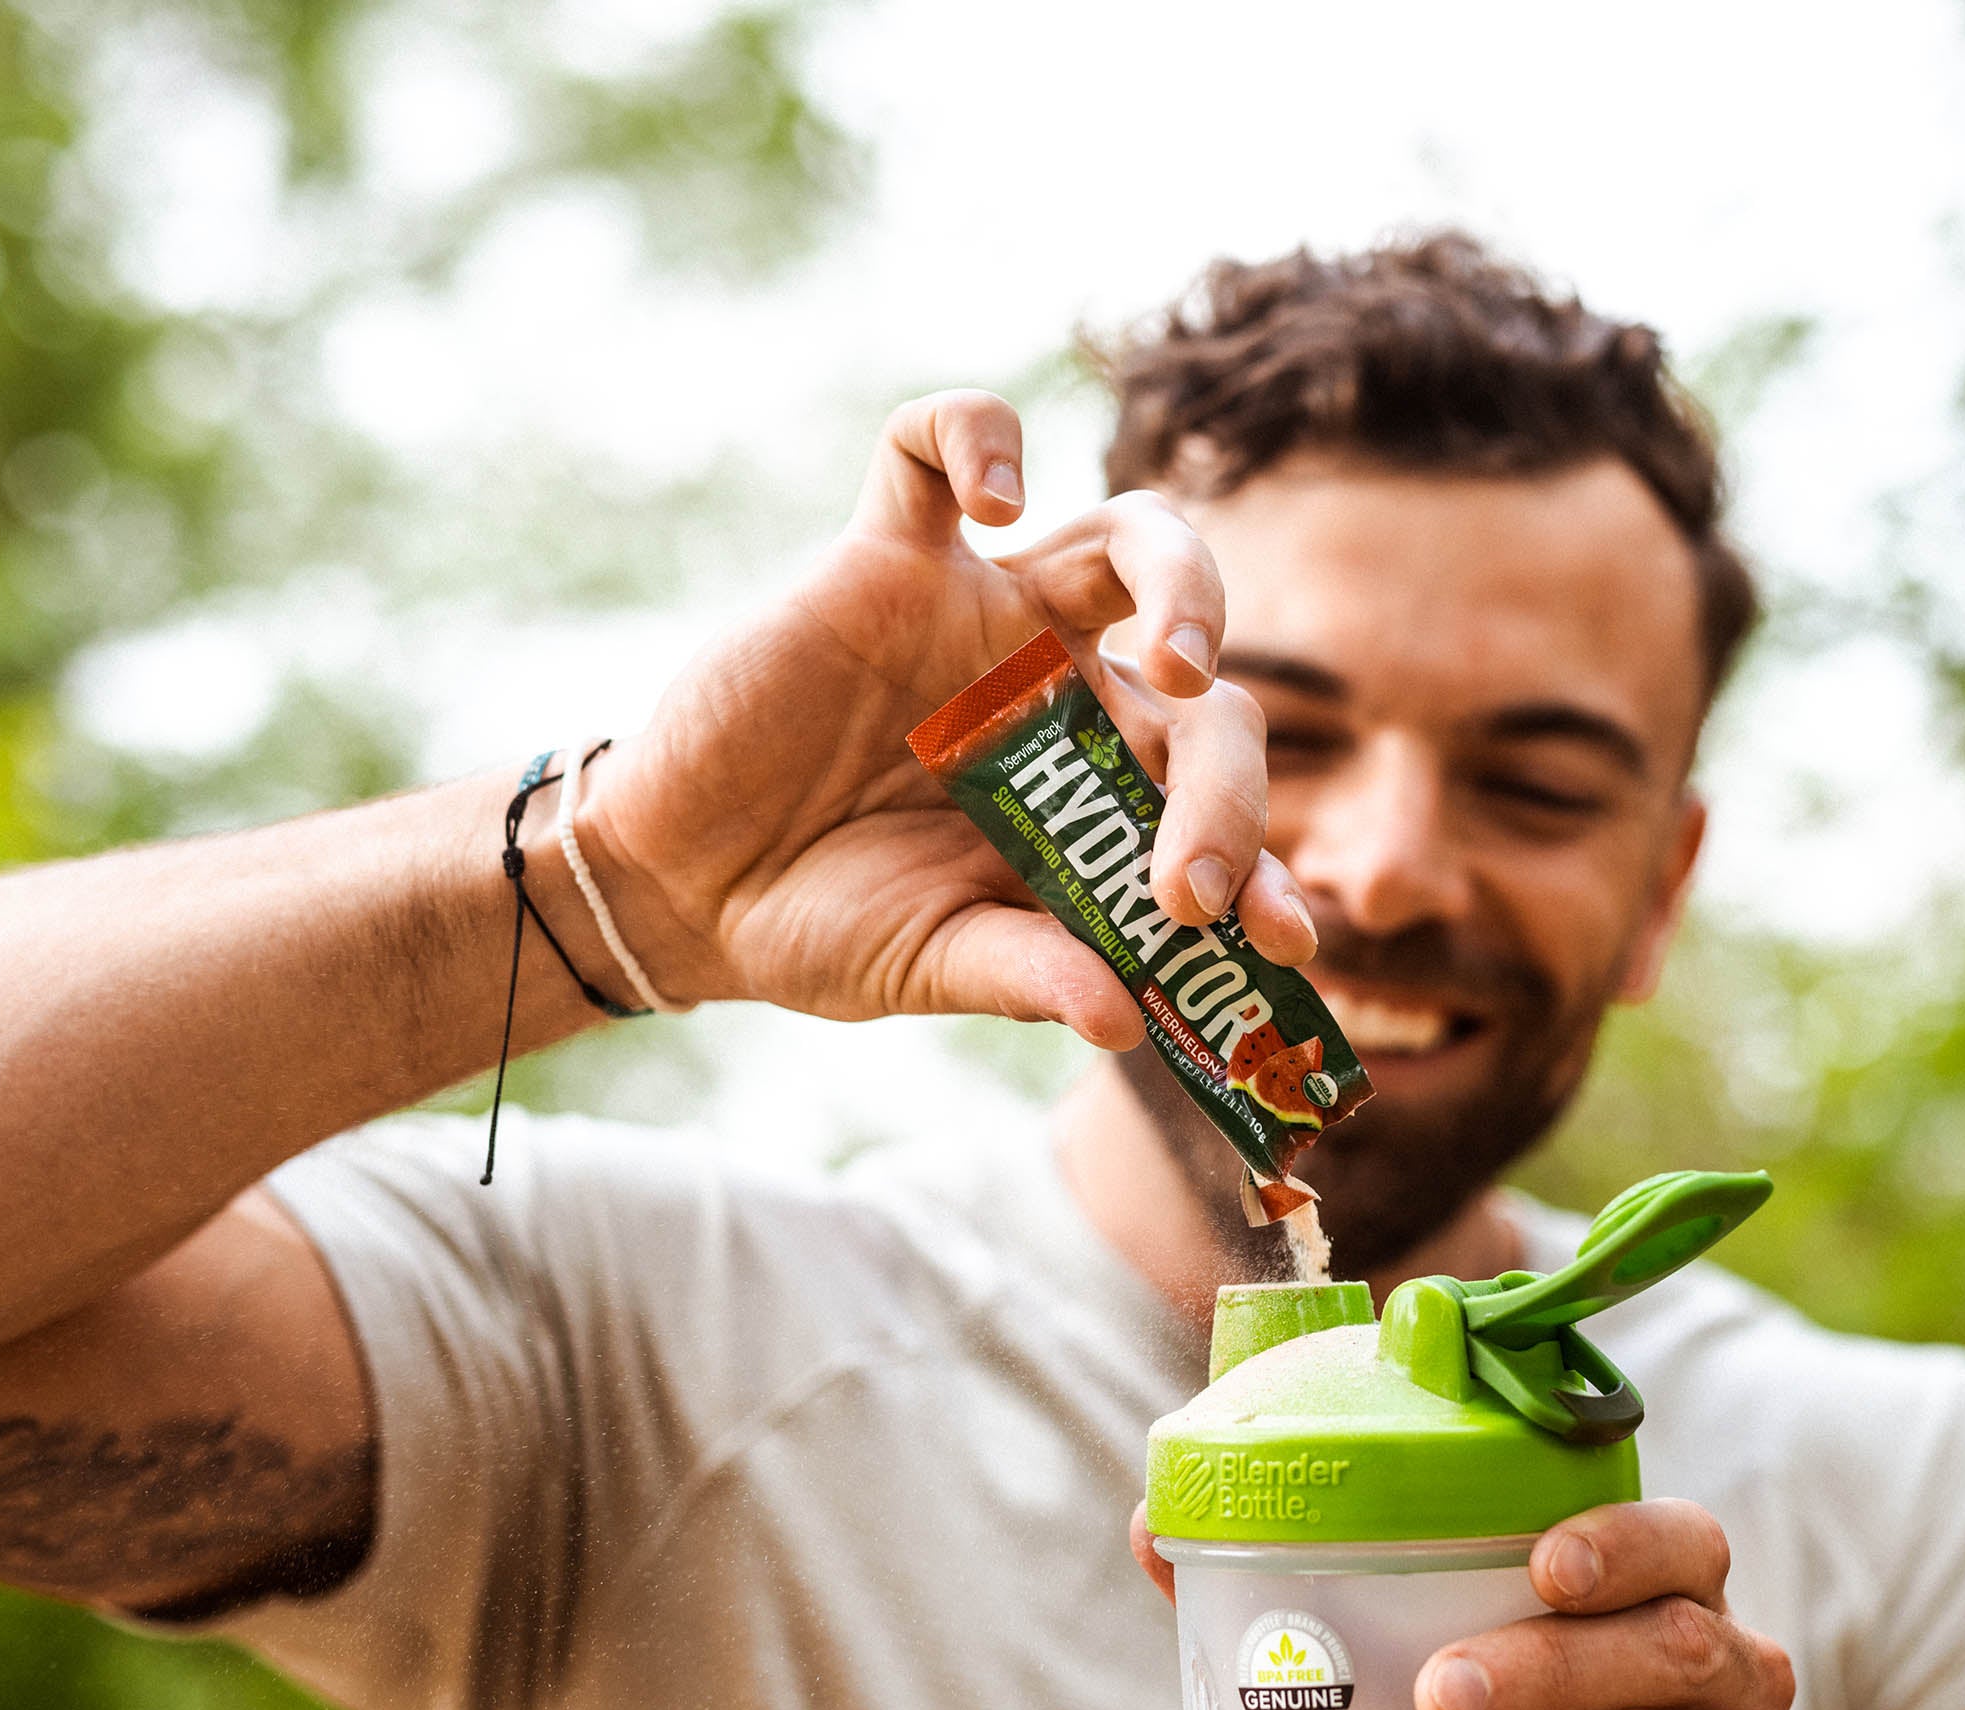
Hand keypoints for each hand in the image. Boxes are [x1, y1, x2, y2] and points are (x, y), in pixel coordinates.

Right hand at [573, 389, 1313, 1034]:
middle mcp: (1063, 691)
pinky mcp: (886, 559)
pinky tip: (994, 501)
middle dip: (1225, 784)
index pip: (1214, 803)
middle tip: (1196, 879)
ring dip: (1184, 583)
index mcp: (1095, 792)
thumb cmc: (822, 922)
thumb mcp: (932, 959)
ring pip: (1128, 538)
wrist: (682, 883)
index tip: (1282, 939)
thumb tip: (1124, 1018)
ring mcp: (984, 618)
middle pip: (1199, 687)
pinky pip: (933, 447)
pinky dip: (974, 435)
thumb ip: (1028, 971)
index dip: (1266, 864)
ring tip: (1178, 662)